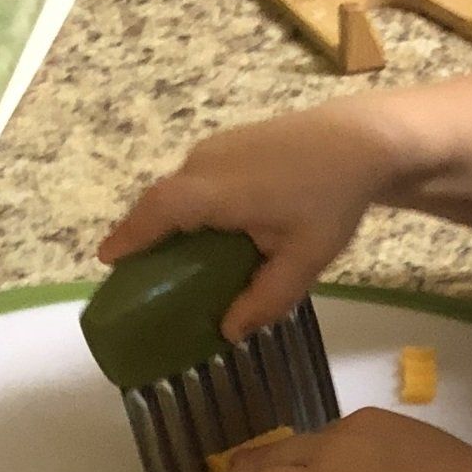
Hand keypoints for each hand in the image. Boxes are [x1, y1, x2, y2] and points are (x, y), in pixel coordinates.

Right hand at [99, 106, 397, 338]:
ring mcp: (217, 146)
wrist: (365, 139)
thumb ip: (264, 299)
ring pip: (181, 188)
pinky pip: (198, 177)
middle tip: (145, 272)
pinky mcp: (232, 140)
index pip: (155, 213)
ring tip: (181, 257)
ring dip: (174, 219)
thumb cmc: (331, 200)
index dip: (128, 237)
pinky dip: (194, 204)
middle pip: (162, 201)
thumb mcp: (302, 260)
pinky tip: (216, 229)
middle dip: (147, 234)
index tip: (107, 260)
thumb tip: (228, 331)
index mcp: (214, 192)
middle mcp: (204, 164)